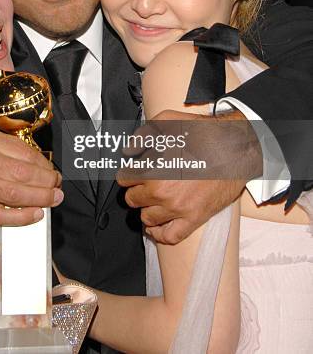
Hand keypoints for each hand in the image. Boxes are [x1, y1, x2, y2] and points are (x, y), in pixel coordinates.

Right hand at [0, 127, 61, 225]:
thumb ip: (8, 150)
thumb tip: (42, 165)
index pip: (23, 152)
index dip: (44, 164)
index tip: (53, 171)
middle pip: (22, 173)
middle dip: (46, 182)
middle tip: (57, 186)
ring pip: (14, 194)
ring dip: (40, 198)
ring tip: (53, 199)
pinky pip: (0, 214)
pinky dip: (21, 217)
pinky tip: (35, 214)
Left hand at [117, 109, 261, 243]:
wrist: (234, 148)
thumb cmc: (202, 134)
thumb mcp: (166, 122)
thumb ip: (141, 136)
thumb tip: (129, 151)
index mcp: (152, 169)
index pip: (124, 179)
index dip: (128, 173)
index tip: (133, 172)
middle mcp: (162, 192)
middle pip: (132, 199)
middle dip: (136, 190)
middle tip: (143, 184)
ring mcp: (178, 208)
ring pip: (147, 218)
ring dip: (146, 209)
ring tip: (152, 200)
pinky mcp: (194, 218)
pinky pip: (170, 236)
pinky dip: (159, 234)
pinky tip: (157, 226)